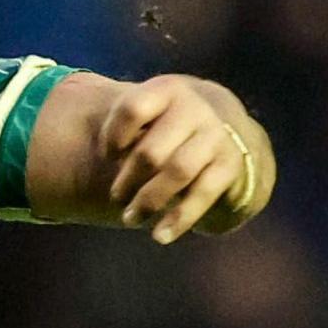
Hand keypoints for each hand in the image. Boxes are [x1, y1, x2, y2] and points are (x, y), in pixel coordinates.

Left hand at [99, 76, 257, 242]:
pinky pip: (201, 194)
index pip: (132, 109)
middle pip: (151, 150)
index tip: (108, 156)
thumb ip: (125, 127)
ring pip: (176, 172)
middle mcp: (194, 108)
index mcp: (167, 90)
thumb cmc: (171, 130)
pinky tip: (160, 236)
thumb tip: (98, 156)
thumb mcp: (151, 117)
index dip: (113, 137)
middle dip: (127, 180)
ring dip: (148, 201)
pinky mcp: (229, 165)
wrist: (227, 137)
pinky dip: (178, 219)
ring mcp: (215, 135)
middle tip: (116, 197)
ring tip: (130, 219)